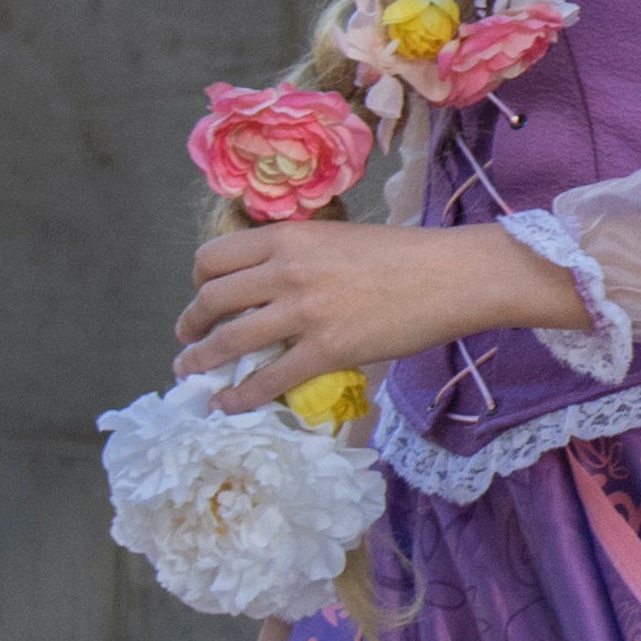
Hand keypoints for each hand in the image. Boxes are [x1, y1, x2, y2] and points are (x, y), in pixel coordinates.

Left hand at [174, 211, 560, 406]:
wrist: (452, 275)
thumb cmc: (406, 254)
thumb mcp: (339, 237)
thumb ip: (301, 255)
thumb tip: (273, 283)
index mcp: (289, 237)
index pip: (216, 257)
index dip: (200, 280)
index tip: (204, 295)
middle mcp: (286, 270)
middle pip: (212, 299)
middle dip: (191, 323)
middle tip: (188, 338)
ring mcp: (304, 312)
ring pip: (229, 340)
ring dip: (200, 360)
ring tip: (190, 372)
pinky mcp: (326, 350)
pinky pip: (268, 378)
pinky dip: (240, 395)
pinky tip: (228, 403)